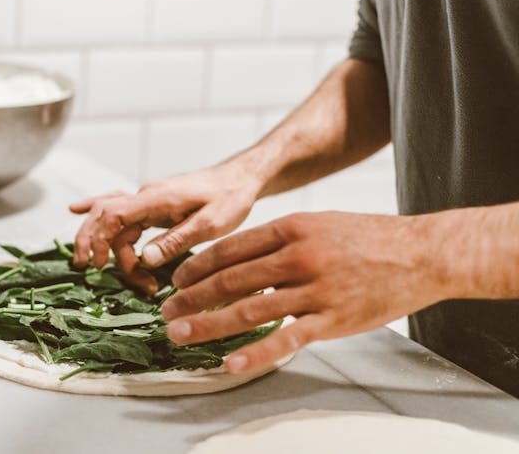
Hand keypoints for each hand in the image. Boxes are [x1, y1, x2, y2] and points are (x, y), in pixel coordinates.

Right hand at [69, 163, 261, 292]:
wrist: (241, 178)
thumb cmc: (231, 198)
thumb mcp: (211, 224)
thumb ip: (176, 240)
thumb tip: (145, 259)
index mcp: (157, 199)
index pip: (113, 214)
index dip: (99, 239)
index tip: (99, 264)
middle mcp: (146, 196)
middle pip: (104, 215)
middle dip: (92, 241)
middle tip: (89, 269)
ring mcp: (148, 199)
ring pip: (113, 218)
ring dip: (108, 244)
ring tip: (109, 270)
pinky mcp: (153, 205)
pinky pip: (120, 210)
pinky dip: (99, 214)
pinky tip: (78, 210)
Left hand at [161, 211, 451, 373]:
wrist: (421, 253)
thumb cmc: (365, 237)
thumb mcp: (317, 223)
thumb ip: (278, 240)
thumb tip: (237, 260)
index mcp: (291, 228)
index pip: (230, 248)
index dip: (197, 267)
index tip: (176, 281)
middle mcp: (298, 257)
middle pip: (231, 279)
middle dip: (191, 297)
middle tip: (165, 311)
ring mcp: (315, 289)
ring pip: (250, 309)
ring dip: (208, 324)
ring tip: (180, 333)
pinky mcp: (333, 319)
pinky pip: (287, 340)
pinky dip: (255, 353)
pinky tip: (229, 363)